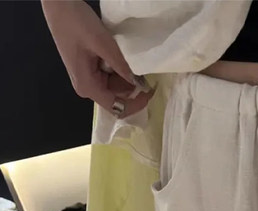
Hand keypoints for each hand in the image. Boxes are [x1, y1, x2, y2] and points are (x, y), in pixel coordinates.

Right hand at [41, 0, 153, 117]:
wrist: (58, 5)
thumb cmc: (76, 22)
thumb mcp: (102, 43)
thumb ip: (120, 65)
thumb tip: (138, 83)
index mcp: (88, 87)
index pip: (117, 107)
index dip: (136, 103)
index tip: (151, 91)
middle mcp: (87, 88)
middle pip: (117, 97)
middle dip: (132, 86)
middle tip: (144, 68)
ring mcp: (88, 79)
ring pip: (115, 86)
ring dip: (126, 75)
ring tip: (129, 57)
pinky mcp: (89, 70)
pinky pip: (109, 76)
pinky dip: (119, 68)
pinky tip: (120, 54)